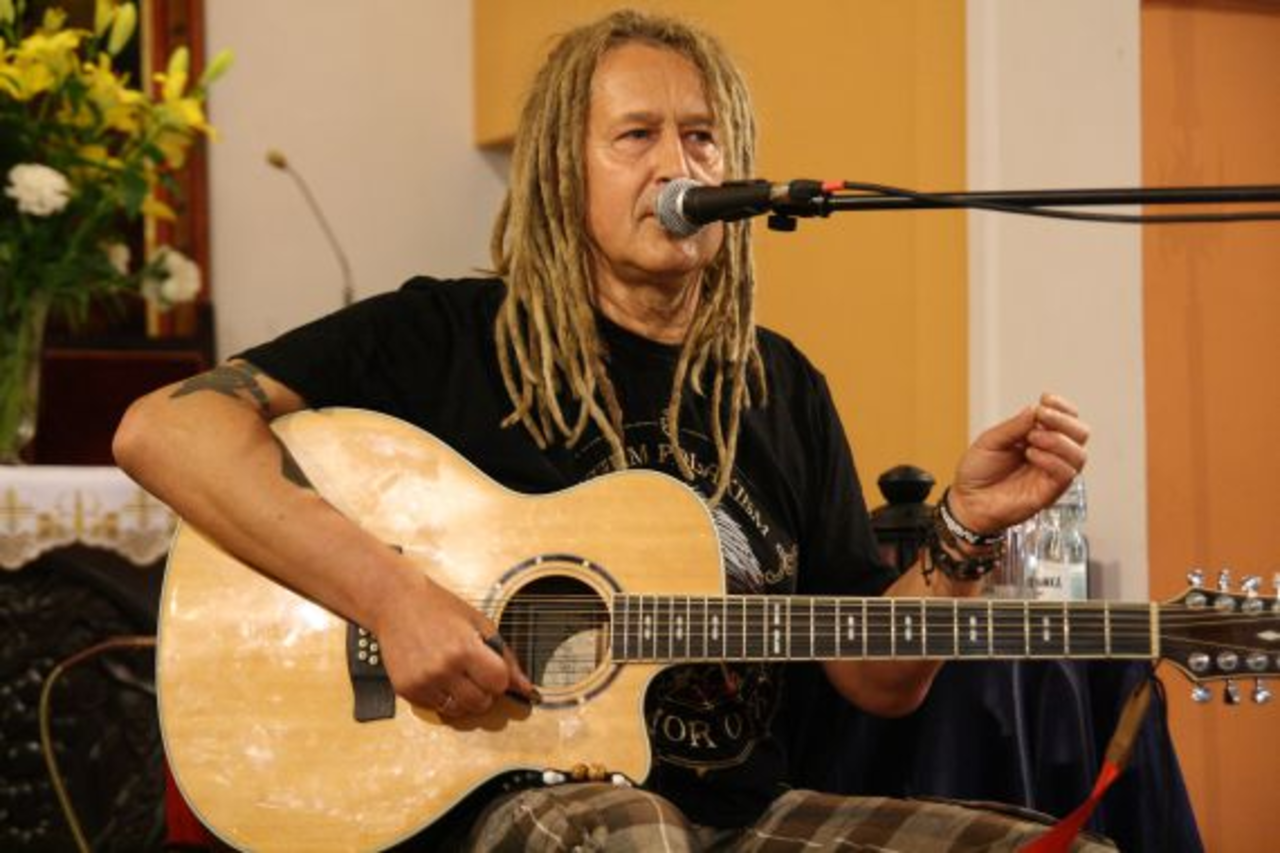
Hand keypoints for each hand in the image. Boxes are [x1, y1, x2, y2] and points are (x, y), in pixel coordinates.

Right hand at [372, 569, 534, 717]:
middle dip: (485, 691)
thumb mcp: (480, 623)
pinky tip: (438, 676)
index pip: (499, 684)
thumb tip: (527, 688)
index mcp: (465, 648)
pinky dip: (442, 698)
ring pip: (459, 711)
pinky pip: (436, 709)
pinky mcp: (406, 690)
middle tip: (475, 672)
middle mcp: (443, 668)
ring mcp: (423, 682)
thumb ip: (506, 657)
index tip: (492, 668)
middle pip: (480, 703)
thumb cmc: (440, 608)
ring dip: (464, 698)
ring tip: (457, 674)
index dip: (500, 678)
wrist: (396, 603)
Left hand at [948, 392, 1089, 534]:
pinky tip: (1031, 455)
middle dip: (1063, 421)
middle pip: (1081, 433)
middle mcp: (1050, 454)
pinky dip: (1051, 460)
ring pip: (1079, 454)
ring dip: (1057, 440)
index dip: (1062, 407)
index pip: (1067, 419)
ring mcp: (1051, 473)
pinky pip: (1067, 474)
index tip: (1046, 399)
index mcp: (1038, 438)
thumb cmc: (977, 472)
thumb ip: (1014, 426)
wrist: (967, 501)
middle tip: (1040, 418)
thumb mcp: (990, 440)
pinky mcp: (1050, 492)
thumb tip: (1034, 409)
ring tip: (1032, 439)